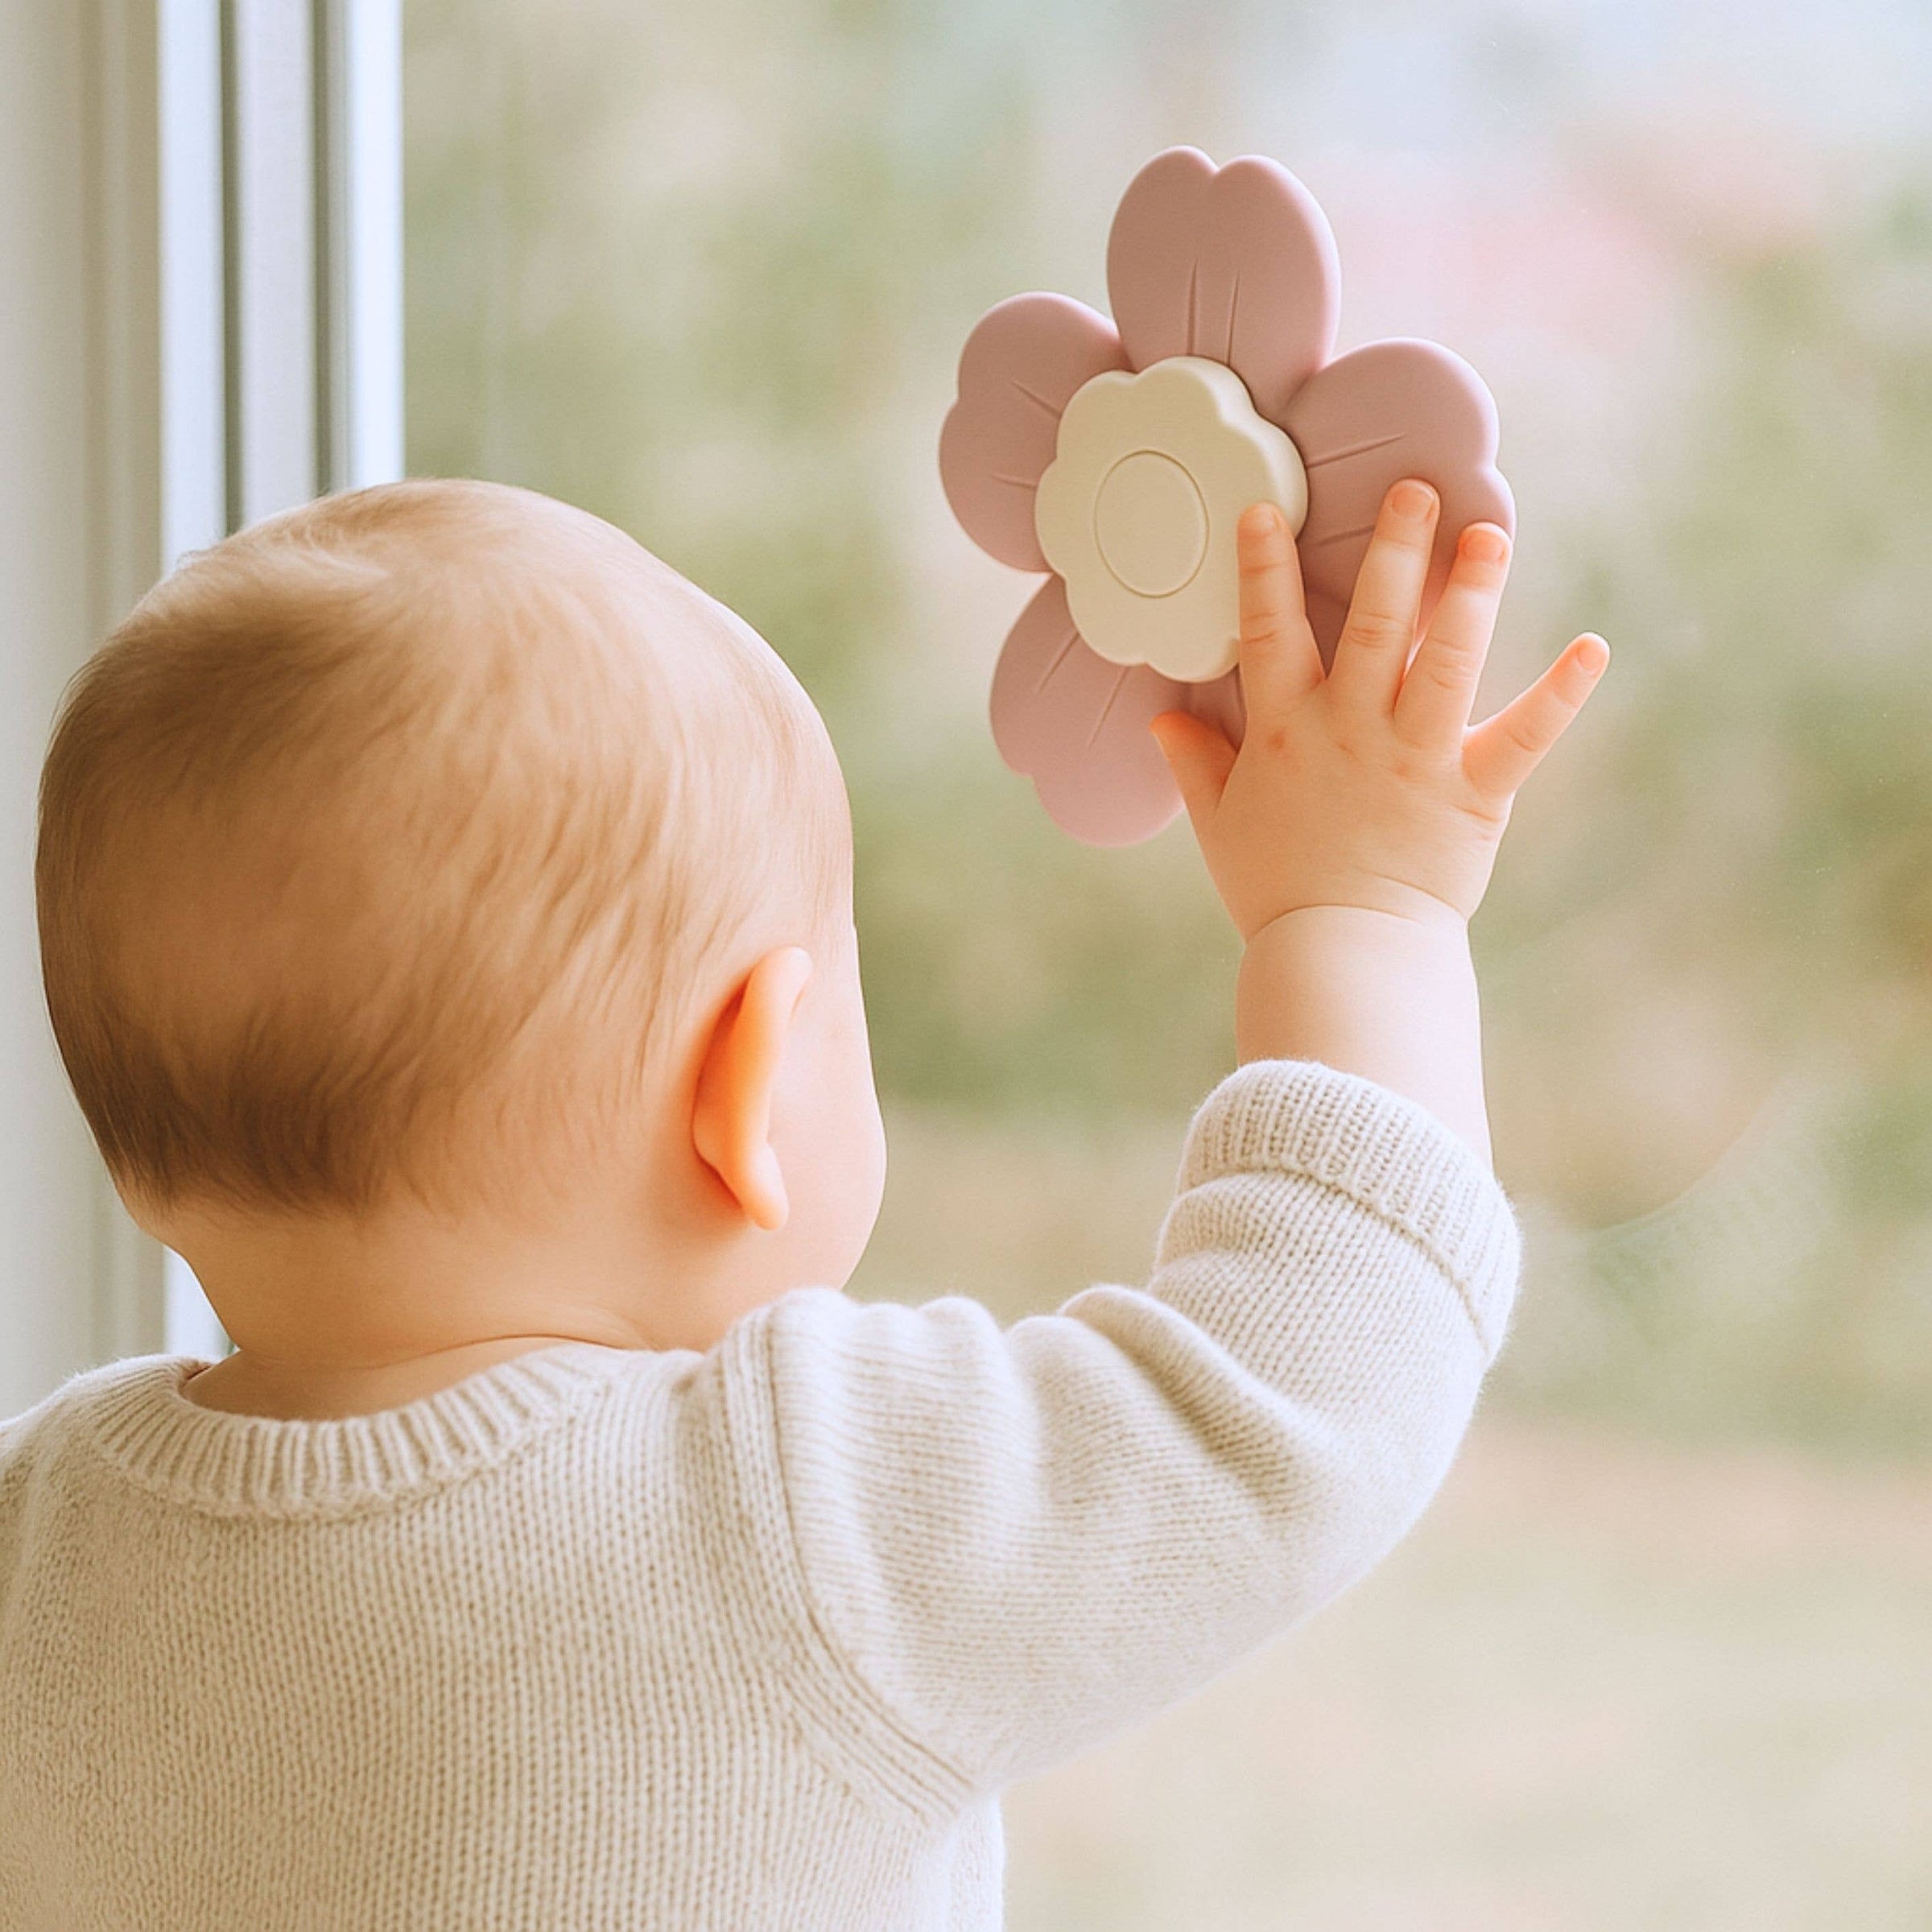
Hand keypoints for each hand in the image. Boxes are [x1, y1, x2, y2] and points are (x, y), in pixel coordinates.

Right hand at [1150, 478, 1607, 942]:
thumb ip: (1194, 765)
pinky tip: (1595, 648)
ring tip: (1491, 534)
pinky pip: (1523, 737)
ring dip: (1471, 594)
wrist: (1342, 958)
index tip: (1268, 510)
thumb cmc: (1276, 893)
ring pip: (1446, 659)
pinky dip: (1561, 695)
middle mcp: (1350, 731)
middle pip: (1372, 623)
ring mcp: (1415, 758)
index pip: (1268, 633)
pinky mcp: (1473, 794)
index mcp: (1283, 734)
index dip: (1265, 568)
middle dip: (1394, 550)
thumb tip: (1162, 722)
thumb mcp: (1218, 827)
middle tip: (1415, 489)